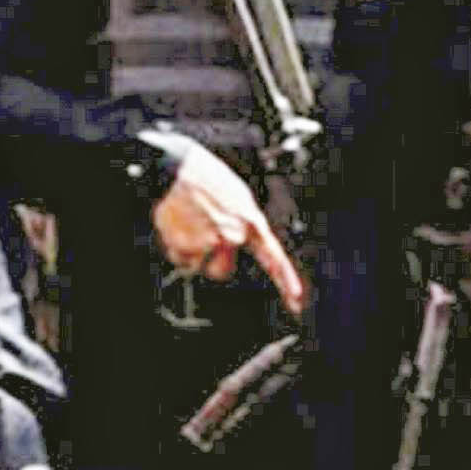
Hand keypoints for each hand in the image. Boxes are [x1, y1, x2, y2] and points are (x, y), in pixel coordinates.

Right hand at [151, 148, 304, 312]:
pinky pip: (179, 258)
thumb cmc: (207, 180)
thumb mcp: (239, 199)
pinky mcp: (187, 244)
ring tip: (189, 227)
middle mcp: (234, 235)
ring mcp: (210, 242)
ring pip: (198, 267)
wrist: (179, 168)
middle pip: (222, 272)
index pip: (273, 257)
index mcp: (250, 222)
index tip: (295, 301)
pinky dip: (175, 246)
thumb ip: (244, 226)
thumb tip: (238, 245)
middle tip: (202, 236)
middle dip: (209, 261)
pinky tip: (178, 225)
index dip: (286, 281)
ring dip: (191, 254)